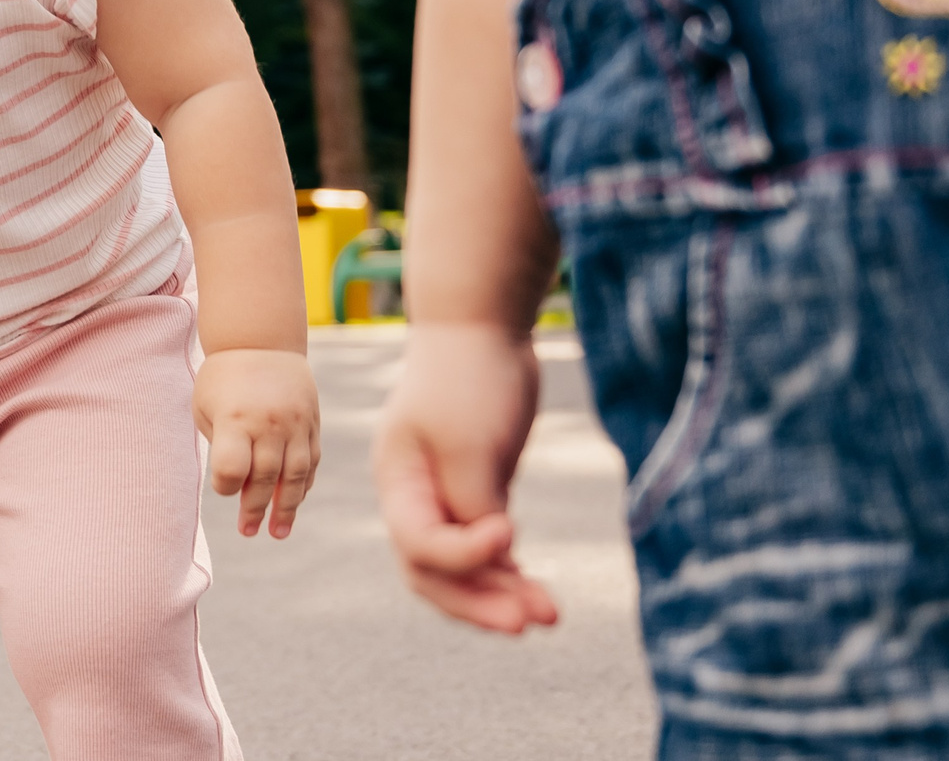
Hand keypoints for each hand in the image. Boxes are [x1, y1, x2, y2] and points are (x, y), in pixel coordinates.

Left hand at [195, 346, 320, 537]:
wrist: (261, 340)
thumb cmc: (223, 378)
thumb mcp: (206, 406)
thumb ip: (219, 445)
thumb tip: (235, 485)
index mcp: (235, 418)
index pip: (233, 468)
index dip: (226, 486)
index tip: (223, 486)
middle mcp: (268, 423)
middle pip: (265, 477)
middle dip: (254, 509)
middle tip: (247, 531)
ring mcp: (294, 423)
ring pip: (294, 475)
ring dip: (286, 508)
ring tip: (277, 532)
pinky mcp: (311, 422)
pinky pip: (311, 461)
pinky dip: (303, 484)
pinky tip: (293, 502)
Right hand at [373, 321, 556, 633]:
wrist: (481, 325)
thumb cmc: (466, 378)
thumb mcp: (467, 440)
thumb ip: (472, 500)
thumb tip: (495, 551)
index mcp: (397, 483)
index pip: (420, 545)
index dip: (463, 555)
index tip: (510, 532)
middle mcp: (415, 498)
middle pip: (434, 574)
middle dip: (479, 603)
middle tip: (527, 622)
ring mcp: (446, 496)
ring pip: (464, 569)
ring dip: (503, 593)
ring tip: (551, 615)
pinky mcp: (479, 489)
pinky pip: (488, 549)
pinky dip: (510, 572)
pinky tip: (539, 589)